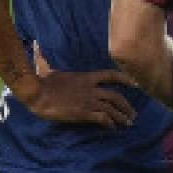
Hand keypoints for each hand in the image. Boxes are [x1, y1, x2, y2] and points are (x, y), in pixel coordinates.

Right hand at [21, 42, 137, 127]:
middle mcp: (91, 89)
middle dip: (127, 106)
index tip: (136, 84)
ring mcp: (88, 101)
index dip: (126, 79)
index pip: (111, 75)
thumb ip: (48, 59)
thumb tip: (35, 44)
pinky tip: (112, 127)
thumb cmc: (41, 82)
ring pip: (112, 109)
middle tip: (133, 114)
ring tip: (127, 123)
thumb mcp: (49, 69)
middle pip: (116, 96)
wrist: (36, 93)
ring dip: (121, 117)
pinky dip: (109, 123)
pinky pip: (102, 118)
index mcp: (86, 77)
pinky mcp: (83, 113)